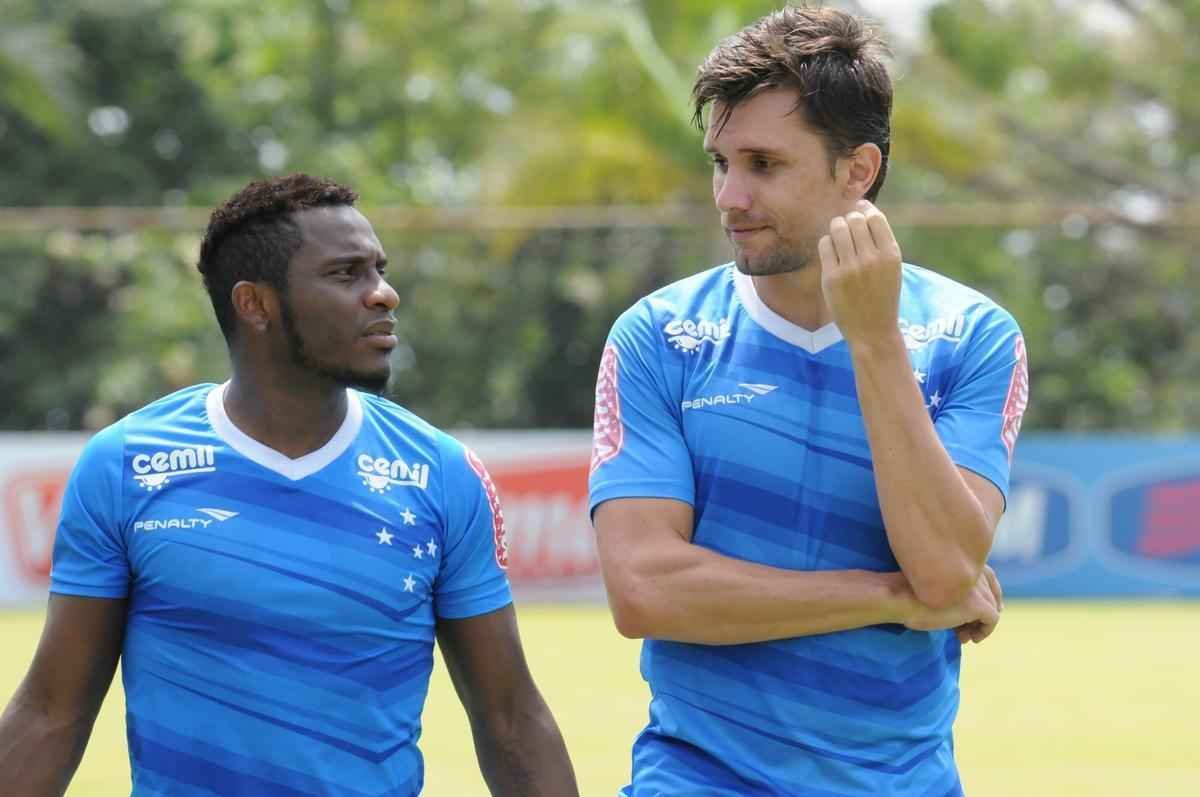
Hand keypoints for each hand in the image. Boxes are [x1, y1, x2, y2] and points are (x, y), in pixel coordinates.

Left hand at [818, 200, 902, 345]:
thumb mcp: (892, 268)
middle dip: (850, 219)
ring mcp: (850, 268)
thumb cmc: (882, 296)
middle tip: (848, 228)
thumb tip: (862, 211)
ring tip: (839, 237)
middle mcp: (871, 259)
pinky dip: (827, 243)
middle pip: (854, 220)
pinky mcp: (831, 277)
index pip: (875, 218)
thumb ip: (880, 242)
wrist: (873, 330)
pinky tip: (832, 252)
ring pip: (837, 228)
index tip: (860, 210)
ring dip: (837, 227)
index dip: (865, 210)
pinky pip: (825, 244)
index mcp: (891, 255)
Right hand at [903, 565, 1002, 644]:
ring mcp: (978, 587)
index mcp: (962, 559)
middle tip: (966, 630)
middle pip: (992, 594)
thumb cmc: (906, 592)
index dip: (986, 596)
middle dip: (981, 614)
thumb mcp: (932, 585)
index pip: (987, 577)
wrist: (899, 597)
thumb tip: (962, 607)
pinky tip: (968, 639)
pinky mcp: (979, 604)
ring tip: (963, 636)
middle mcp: (974, 570)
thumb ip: (949, 587)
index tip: (976, 613)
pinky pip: (993, 620)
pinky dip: (984, 632)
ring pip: (993, 608)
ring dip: (979, 625)